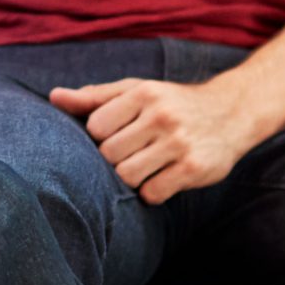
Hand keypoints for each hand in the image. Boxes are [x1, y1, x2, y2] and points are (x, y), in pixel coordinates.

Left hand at [47, 77, 261, 203]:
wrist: (231, 112)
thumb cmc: (171, 103)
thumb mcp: (135, 91)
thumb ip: (94, 97)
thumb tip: (53, 97)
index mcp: (143, 93)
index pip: (96, 126)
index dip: (101, 137)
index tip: (116, 135)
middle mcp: (161, 116)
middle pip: (109, 154)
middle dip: (115, 159)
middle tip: (132, 153)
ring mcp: (179, 143)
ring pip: (128, 176)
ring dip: (132, 177)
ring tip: (145, 166)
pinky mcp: (194, 169)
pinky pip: (153, 193)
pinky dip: (152, 192)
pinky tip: (162, 179)